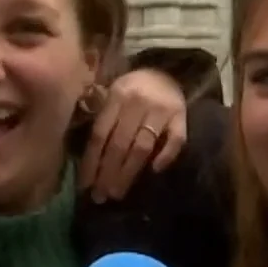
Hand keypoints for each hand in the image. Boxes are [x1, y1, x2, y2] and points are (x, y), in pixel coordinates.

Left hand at [80, 68, 188, 202]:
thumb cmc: (132, 88)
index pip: (100, 134)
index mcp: (116, 95)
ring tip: (117, 193)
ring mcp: (162, 109)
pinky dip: (166, 156)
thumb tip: (85, 157)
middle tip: (100, 196)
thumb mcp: (112, 94)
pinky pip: (176, 140)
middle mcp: (137, 102)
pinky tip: (154, 170)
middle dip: (107, 173)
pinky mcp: (182, 116)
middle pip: (119, 144)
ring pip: (142, 147)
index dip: (91, 161)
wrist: (167, 70)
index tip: (85, 185)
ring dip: (128, 173)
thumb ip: (101, 117)